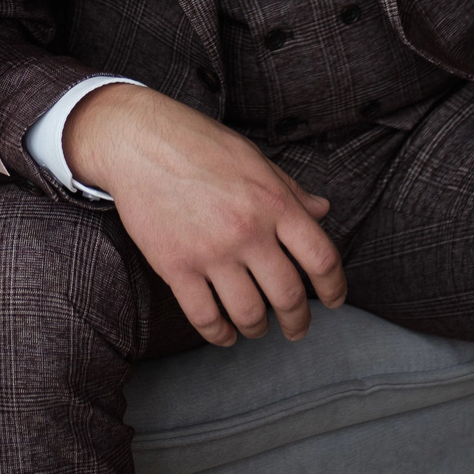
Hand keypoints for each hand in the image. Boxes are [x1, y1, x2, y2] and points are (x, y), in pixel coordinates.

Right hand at [64, 83, 344, 346]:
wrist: (138, 140)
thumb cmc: (198, 143)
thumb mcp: (253, 158)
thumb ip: (290, 190)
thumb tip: (322, 210)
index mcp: (273, 201)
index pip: (321, 257)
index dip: (335, 287)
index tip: (334, 300)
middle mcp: (247, 230)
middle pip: (288, 296)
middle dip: (298, 320)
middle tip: (296, 327)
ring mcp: (211, 251)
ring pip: (249, 313)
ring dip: (258, 329)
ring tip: (257, 327)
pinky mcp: (175, 266)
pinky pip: (205, 317)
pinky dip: (219, 334)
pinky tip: (223, 331)